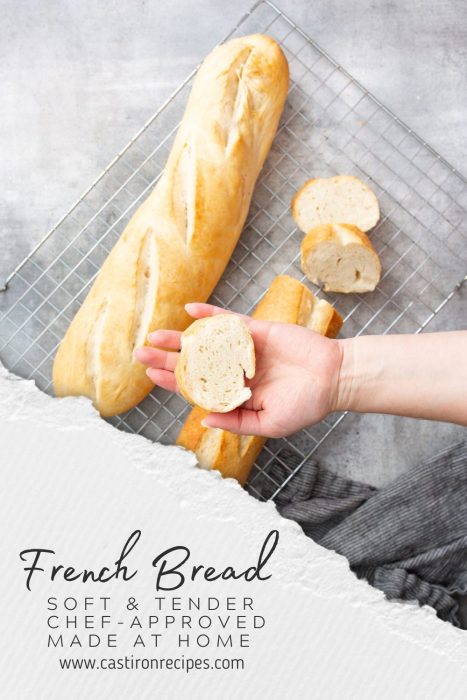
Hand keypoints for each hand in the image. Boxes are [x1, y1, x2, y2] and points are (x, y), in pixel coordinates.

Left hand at [134, 303, 342, 436]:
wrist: (334, 378)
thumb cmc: (305, 405)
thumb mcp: (268, 424)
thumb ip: (236, 422)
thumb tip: (204, 420)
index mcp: (235, 392)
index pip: (197, 387)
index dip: (172, 381)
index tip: (150, 375)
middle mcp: (235, 369)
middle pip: (194, 362)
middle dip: (167, 358)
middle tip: (140, 352)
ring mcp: (244, 349)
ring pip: (205, 341)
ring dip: (180, 337)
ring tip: (155, 334)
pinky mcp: (256, 331)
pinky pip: (229, 321)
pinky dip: (210, 314)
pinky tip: (189, 310)